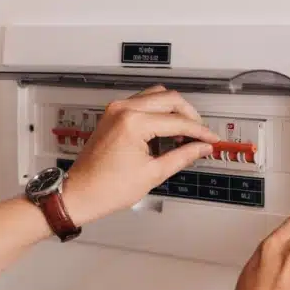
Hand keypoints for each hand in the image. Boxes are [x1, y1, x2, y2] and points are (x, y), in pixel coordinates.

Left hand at [62, 85, 219, 225]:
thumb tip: (201, 148)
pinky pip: (142, 103)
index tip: (210, 139)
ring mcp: (116, 109)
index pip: (177, 121)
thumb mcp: (153, 174)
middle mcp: (123, 109)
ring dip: (173, 110)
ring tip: (183, 132)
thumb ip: (182, 156)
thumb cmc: (106, 188)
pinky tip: (165, 130)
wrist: (80, 193)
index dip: (199, 131)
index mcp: (133, 123)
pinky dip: (158, 112)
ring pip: (156, 95)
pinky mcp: (112, 114)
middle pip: (169, 98)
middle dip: (189, 115)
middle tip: (200, 134)